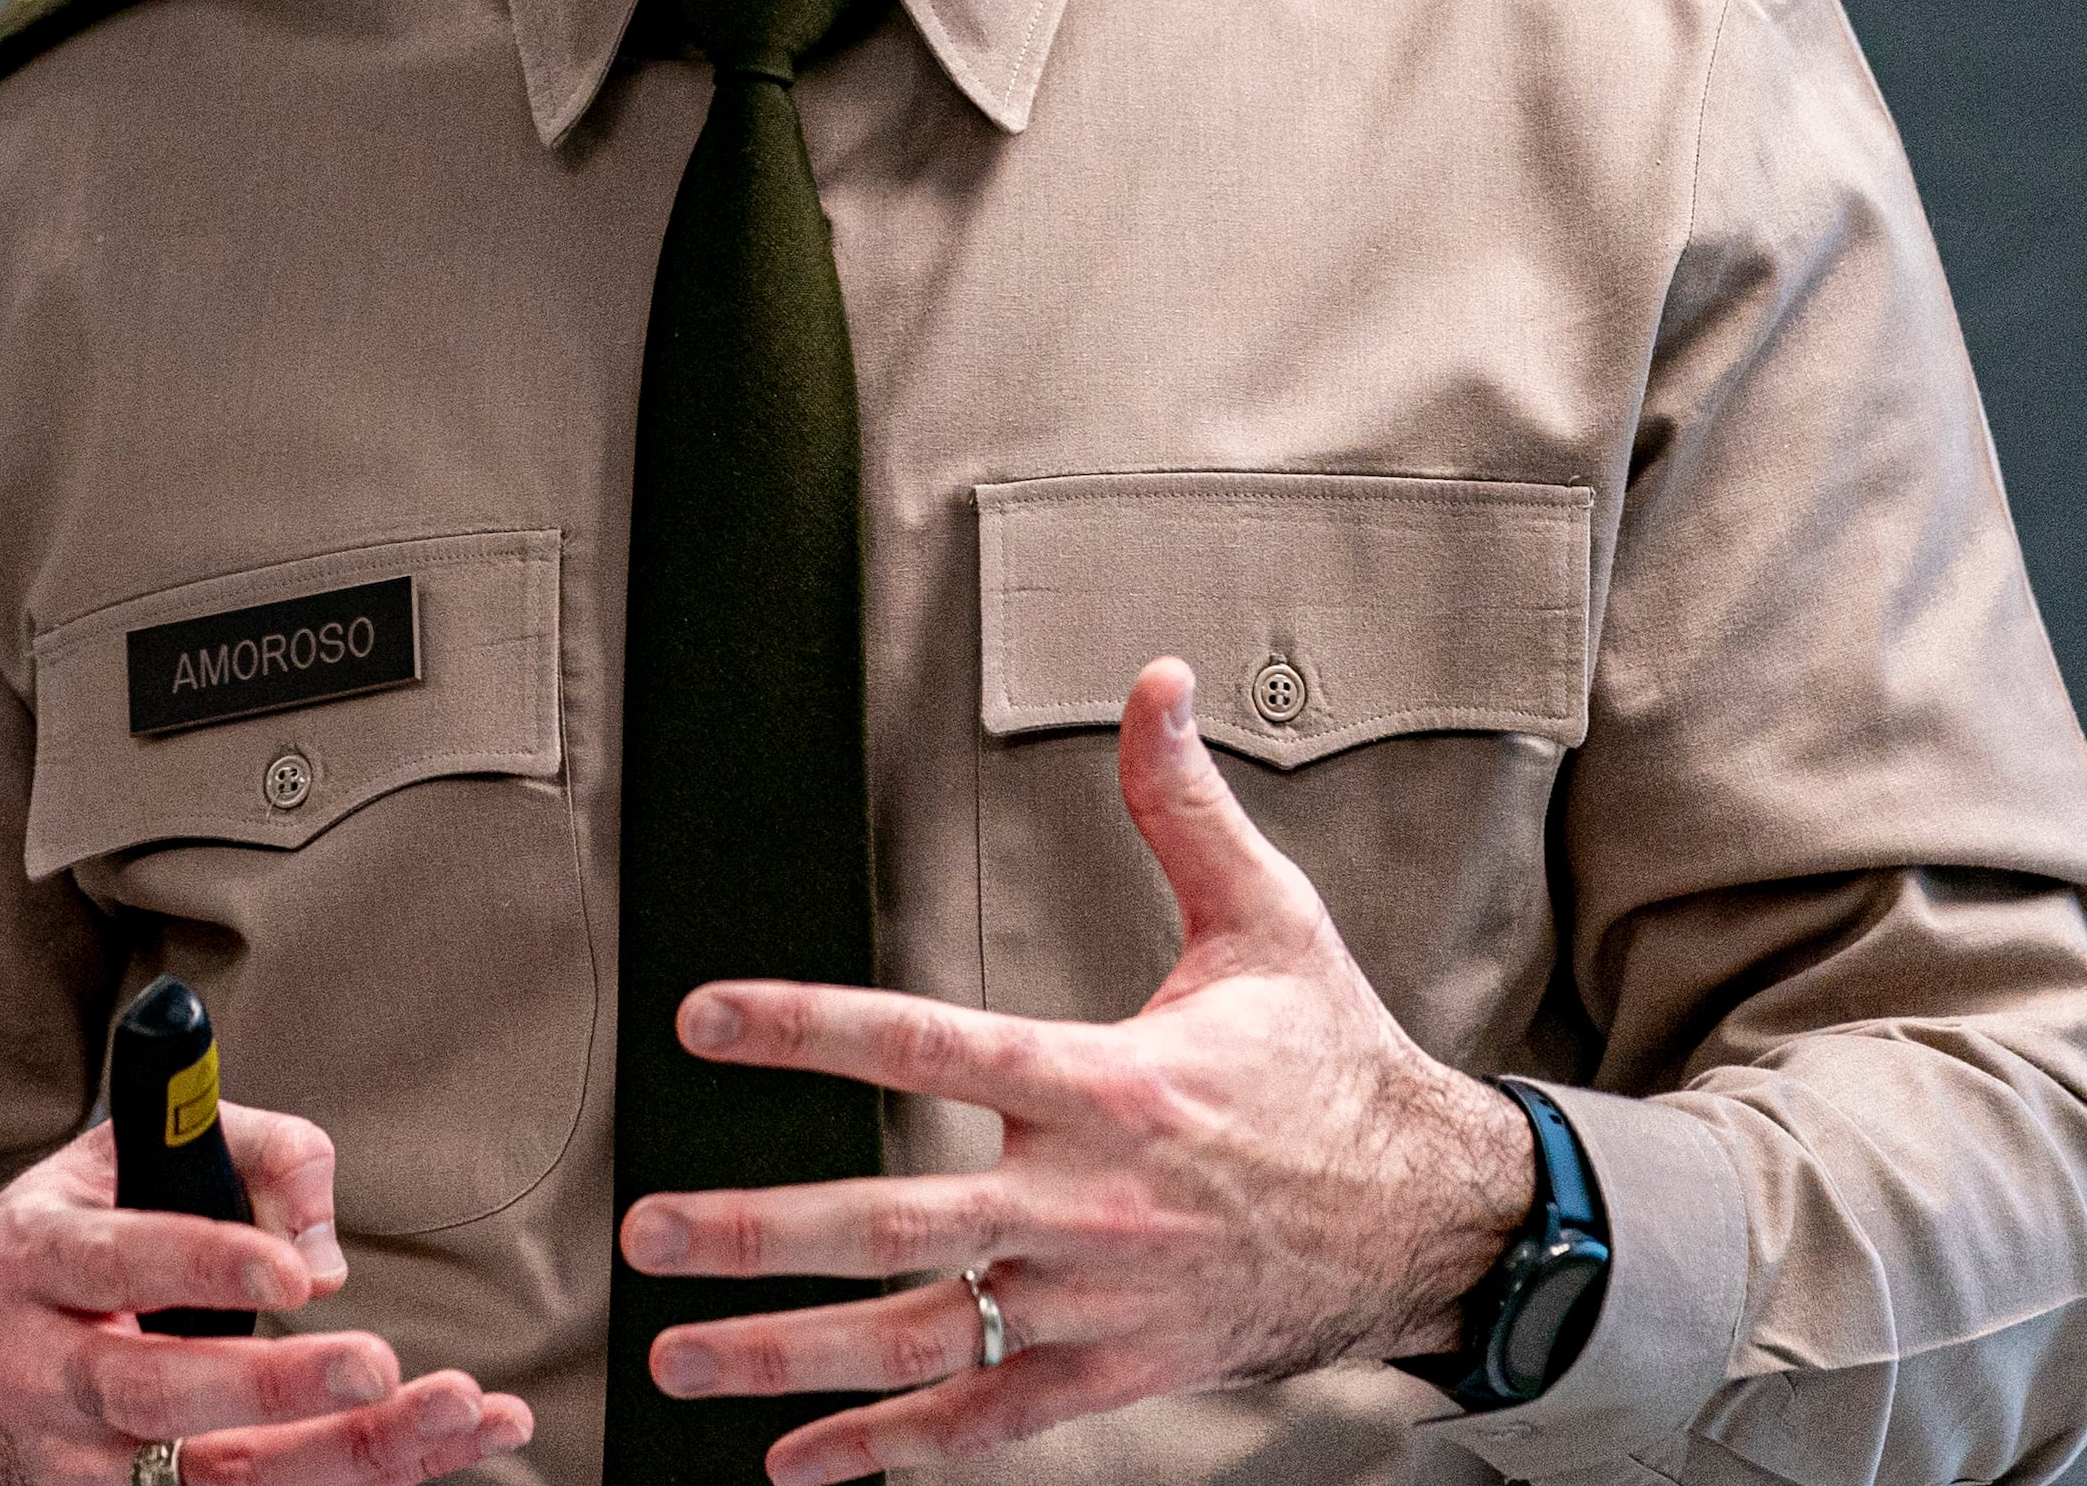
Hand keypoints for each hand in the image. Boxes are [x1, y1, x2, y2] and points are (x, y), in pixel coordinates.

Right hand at [0, 1100, 537, 1485]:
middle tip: (379, 1365)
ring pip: (215, 1479)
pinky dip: (351, 1484)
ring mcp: (79, 1464)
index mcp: (39, 1259)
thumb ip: (248, 1149)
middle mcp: (49, 1373)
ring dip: (348, 1456)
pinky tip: (432, 1449)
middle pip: (158, 1395)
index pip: (118, 1261)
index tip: (294, 1275)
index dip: (204, 1266)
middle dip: (277, 1388)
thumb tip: (323, 1253)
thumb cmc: (75, 1238)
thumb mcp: (127, 1153)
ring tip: (456, 1411)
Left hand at [618, 659, 1537, 1483]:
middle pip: (899, 1223)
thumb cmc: (1335, 1066)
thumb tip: (1156, 679)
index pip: (931, 1044)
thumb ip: (1183, 806)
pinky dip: (887, 1448)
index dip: (811, 1028)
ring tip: (674, 1359)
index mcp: (1110, 1083)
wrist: (1436, 1224)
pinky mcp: (1116, 1372)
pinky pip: (986, 1422)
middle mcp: (1090, 1204)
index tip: (703, 1018)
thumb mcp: (1269, 921)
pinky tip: (795, 1463)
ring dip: (789, 1356)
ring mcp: (1097, 1302)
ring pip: (922, 1340)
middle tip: (650, 1229)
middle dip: (764, 1233)